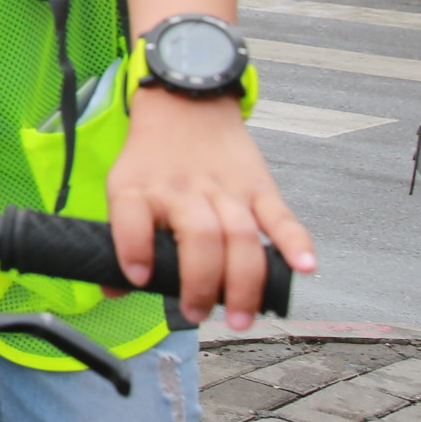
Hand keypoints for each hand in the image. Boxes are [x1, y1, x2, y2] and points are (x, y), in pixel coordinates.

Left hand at [103, 87, 318, 328]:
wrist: (185, 103)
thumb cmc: (152, 160)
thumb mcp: (124, 189)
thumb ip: (122, 238)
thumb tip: (114, 291)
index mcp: (141, 189)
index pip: (132, 218)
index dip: (133, 249)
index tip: (138, 278)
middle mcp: (183, 189)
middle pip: (199, 236)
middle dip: (201, 283)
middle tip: (197, 314)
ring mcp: (224, 187)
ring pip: (239, 234)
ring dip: (244, 282)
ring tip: (239, 318)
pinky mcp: (258, 185)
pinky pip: (280, 215)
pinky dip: (296, 242)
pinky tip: (306, 268)